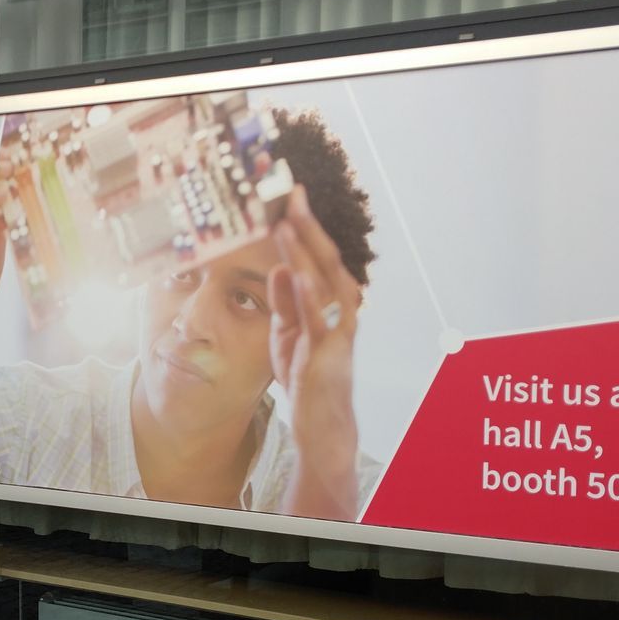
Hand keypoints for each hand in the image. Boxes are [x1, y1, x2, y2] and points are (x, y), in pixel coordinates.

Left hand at [267, 187, 363, 521]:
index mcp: (329, 304)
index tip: (290, 199)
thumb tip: (279, 267)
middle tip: (293, 195)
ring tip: (290, 224)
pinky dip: (310, 296)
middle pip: (328, 261)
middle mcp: (339, 312)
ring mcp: (337, 332)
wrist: (320, 424)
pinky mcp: (327, 355)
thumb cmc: (307, 377)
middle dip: (311, 227)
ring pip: (326, 283)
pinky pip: (321, 320)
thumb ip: (285, 300)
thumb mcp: (288, 333)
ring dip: (308, 252)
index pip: (319, 258)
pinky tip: (297, 274)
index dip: (306, 228)